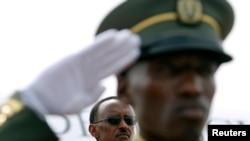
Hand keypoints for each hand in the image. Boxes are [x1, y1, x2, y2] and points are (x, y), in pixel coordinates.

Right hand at [20, 29, 140, 114]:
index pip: (113, 67)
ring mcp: (82, 64)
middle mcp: (90, 70)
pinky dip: (101, 42)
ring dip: (116, 43)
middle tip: (137, 40)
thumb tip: (103, 85)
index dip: (124, 60)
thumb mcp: (80, 104)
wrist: (41, 102)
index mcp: (93, 81)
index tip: (136, 52)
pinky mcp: (73, 59)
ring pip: (103, 52)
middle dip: (123, 49)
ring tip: (128, 35)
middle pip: (110, 57)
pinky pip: (90, 49)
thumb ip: (93, 95)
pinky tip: (113, 35)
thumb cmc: (59, 106)